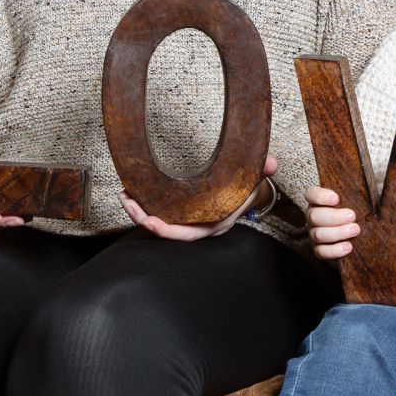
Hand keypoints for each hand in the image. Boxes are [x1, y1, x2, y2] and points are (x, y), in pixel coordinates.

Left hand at [118, 155, 279, 240]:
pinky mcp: (182, 213)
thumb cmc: (248, 188)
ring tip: (124, 194)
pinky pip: (161, 214)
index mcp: (216, 223)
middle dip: (144, 218)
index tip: (150, 222)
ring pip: (160, 223)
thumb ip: (262, 171)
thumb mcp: (255, 180)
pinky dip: (145, 205)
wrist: (247, 194)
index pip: (190, 234)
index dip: (168, 231)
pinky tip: (132, 192)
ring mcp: (190, 221)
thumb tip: (271, 162)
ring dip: (139, 211)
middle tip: (127, 200)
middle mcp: (200, 226)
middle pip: (167, 230)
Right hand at [304, 185, 358, 260]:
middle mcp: (313, 216)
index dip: (321, 196)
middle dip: (334, 217)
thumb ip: (356, 193)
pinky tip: (348, 246)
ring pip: (318, 234)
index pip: (311, 194)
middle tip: (352, 216)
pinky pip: (321, 252)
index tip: (336, 199)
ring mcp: (314, 233)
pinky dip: (335, 250)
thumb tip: (373, 182)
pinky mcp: (318, 249)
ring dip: (338, 233)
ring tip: (355, 230)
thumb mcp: (353, 199)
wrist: (354, 232)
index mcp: (318, 201)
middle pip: (314, 216)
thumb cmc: (353, 211)